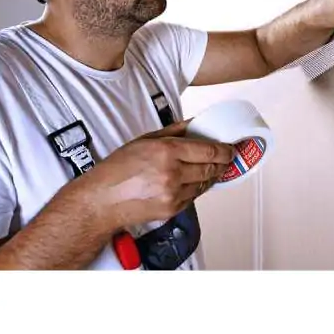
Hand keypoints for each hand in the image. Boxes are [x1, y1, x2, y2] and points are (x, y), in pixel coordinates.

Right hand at [78, 119, 235, 230]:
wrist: (101, 201)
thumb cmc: (118, 169)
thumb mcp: (146, 139)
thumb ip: (175, 131)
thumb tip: (196, 124)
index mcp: (167, 151)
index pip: (209, 151)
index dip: (225, 150)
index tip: (231, 148)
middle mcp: (173, 173)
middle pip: (211, 168)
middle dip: (224, 163)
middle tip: (229, 157)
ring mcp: (173, 194)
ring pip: (205, 183)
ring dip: (213, 175)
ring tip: (216, 168)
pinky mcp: (172, 209)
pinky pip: (195, 196)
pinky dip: (199, 187)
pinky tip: (196, 180)